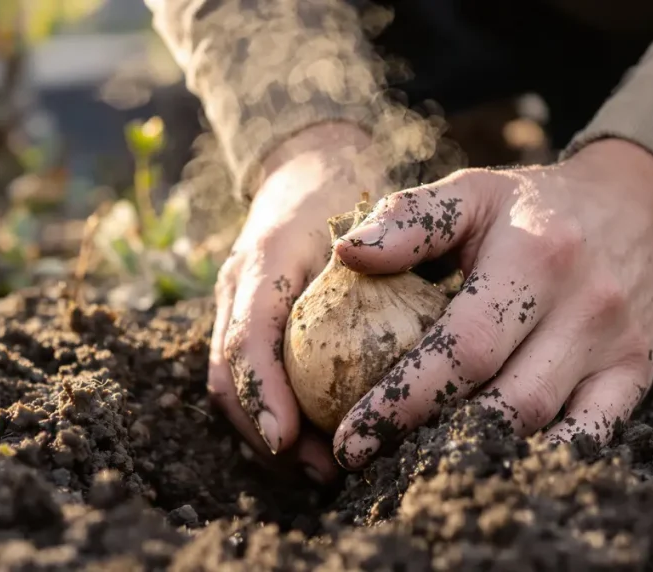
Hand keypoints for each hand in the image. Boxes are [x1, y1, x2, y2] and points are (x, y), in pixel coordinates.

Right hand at [209, 123, 388, 482]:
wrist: (307, 167)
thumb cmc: (349, 190)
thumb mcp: (378, 209)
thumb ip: (396, 248)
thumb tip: (423, 325)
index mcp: (263, 260)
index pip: (247, 336)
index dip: (262, 392)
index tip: (287, 439)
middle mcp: (237, 289)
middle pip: (229, 378)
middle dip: (263, 434)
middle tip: (318, 471)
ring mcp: (235, 307)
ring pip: (232, 387)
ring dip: (268, 436)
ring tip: (321, 470)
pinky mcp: (246, 323)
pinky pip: (249, 381)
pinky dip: (275, 416)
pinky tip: (315, 443)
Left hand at [330, 138, 652, 468]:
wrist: (643, 207)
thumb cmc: (535, 205)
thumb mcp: (474, 192)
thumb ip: (409, 218)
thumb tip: (347, 254)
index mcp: (536, 257)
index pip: (462, 348)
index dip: (403, 400)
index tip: (351, 439)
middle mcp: (584, 306)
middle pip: (503, 400)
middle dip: (428, 438)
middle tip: (369, 462)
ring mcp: (617, 346)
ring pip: (541, 424)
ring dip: (474, 452)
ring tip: (411, 464)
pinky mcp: (637, 374)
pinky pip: (591, 437)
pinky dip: (539, 459)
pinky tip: (486, 466)